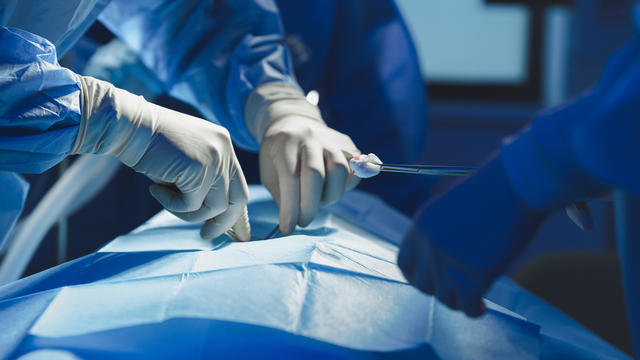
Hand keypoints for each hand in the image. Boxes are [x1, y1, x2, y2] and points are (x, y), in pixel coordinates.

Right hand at [73, 76, 249, 239]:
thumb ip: (204, 183)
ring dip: (186, 213)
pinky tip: (155, 189)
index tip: (237, 235)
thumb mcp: (185, 164)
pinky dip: (170, 204)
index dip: (238, 214)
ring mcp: (215, 158)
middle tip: (206, 236)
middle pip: (237, 199)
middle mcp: (225, 150)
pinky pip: (190, 205)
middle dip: (223, 223)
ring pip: (213, 207)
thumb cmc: (150, 148)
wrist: (128, 126)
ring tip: (164, 197)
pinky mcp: (199, 168)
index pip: (239, 186)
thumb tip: (216, 216)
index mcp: (224, 145)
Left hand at [260, 116, 359, 232]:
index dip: (290, 207)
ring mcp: (331, 139)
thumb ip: (282, 195)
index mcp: (285, 142)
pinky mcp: (348, 144)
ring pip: (339, 171)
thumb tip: (294, 220)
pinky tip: (332, 189)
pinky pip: (353, 170)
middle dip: (310, 205)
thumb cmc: (278, 155)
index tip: (288, 228)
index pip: (290, 178)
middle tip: (304, 222)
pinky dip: (345, 186)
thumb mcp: (269, 173)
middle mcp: (310, 137)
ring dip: (330, 196)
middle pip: (316, 174)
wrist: (293, 123)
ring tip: (318, 201)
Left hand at [397, 155, 545, 316]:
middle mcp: (429, 247)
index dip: (416, 275)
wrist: (515, 186)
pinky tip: (482, 308)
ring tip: (471, 300)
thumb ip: (444, 232)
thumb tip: (448, 256)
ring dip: (456, 302)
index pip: (405, 262)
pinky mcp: (473, 278)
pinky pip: (467, 307)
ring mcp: (448, 264)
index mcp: (422, 226)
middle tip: (454, 291)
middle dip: (437, 290)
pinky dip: (474, 311)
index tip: (428, 282)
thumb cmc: (494, 190)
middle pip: (422, 284)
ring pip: (443, 299)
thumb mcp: (455, 207)